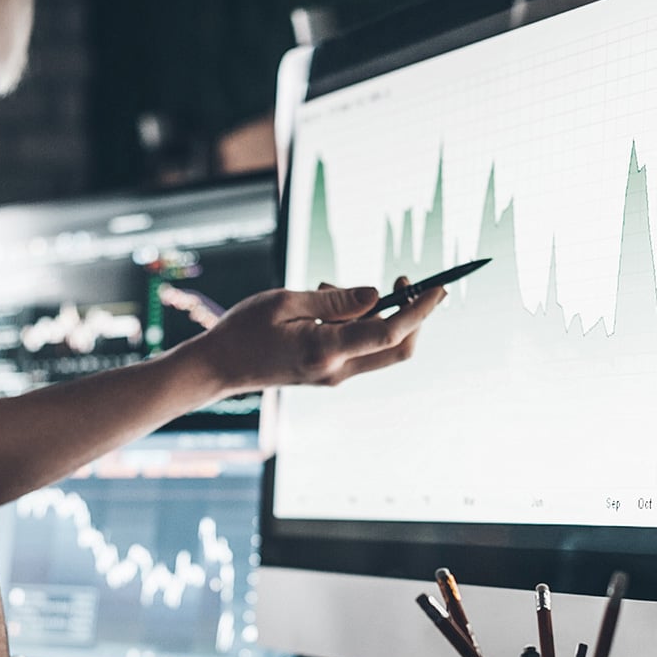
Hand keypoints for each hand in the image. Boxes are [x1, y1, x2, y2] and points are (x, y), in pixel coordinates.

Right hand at [194, 278, 445, 392]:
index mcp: (325, 350)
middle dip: (413, 316)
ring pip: (379, 347)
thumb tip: (376, 294)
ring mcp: (333, 376)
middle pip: (397, 349)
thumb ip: (334, 300)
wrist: (219, 368)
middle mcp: (336, 369)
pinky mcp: (328, 373)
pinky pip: (359, 347)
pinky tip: (323, 307)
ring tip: (327, 289)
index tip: (436, 288)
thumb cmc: (244, 330)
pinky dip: (357, 324)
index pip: (389, 333)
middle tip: (404, 280)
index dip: (419, 310)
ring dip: (373, 314)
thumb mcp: (286, 302)